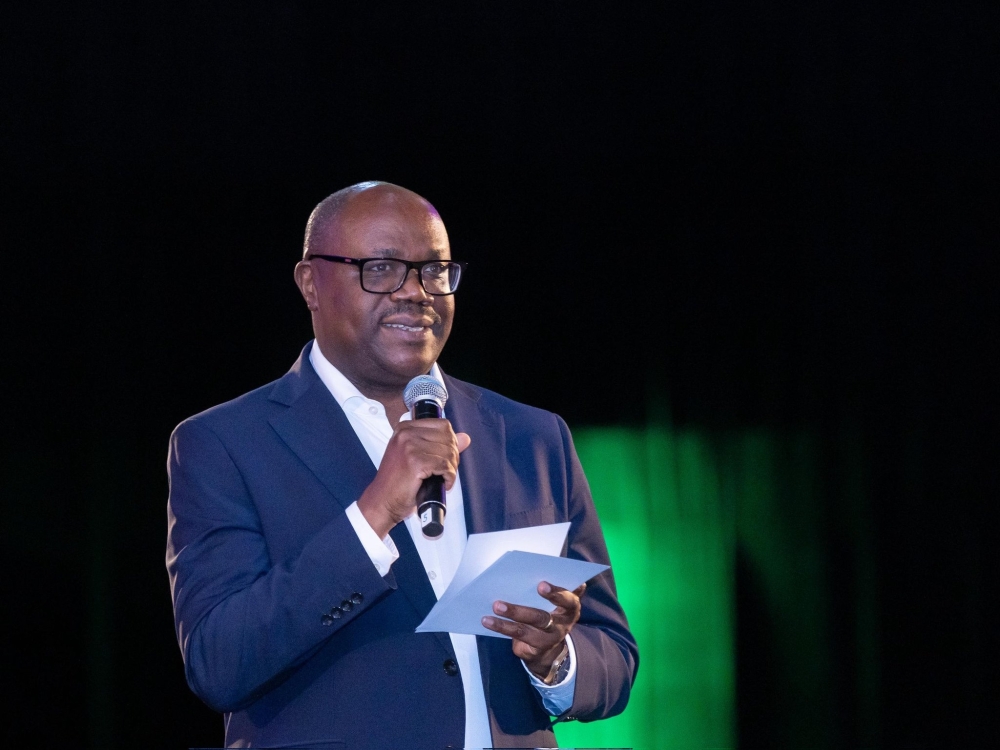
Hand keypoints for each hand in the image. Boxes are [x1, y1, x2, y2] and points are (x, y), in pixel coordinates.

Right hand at [357, 418, 470, 537]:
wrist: (382, 502)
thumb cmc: (398, 482)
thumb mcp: (418, 458)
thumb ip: (441, 445)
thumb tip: (466, 437)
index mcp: (405, 428)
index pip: (443, 425)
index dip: (450, 442)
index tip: (446, 458)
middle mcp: (406, 433)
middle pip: (448, 437)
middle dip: (453, 456)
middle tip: (445, 471)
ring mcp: (410, 446)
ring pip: (448, 451)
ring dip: (451, 468)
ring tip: (443, 479)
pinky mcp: (415, 461)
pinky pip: (445, 465)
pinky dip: (449, 477)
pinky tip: (443, 484)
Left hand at [481, 581, 586, 680]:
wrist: (549, 646)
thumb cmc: (550, 610)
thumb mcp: (557, 599)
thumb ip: (552, 586)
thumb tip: (532, 567)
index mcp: (571, 607)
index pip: (568, 600)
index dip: (556, 593)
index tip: (541, 585)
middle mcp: (562, 625)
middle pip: (542, 618)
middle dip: (520, 611)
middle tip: (500, 603)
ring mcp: (548, 639)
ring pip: (525, 630)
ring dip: (505, 622)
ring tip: (493, 608)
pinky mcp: (535, 649)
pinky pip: (517, 637)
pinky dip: (501, 627)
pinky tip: (487, 620)